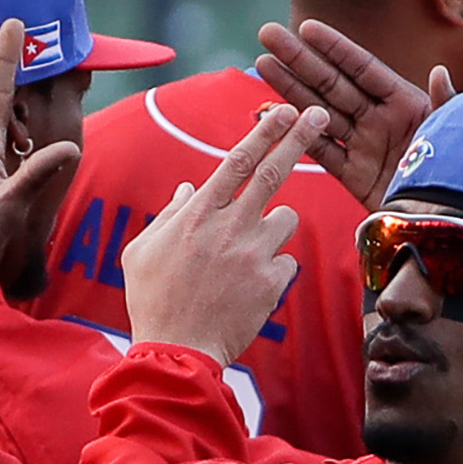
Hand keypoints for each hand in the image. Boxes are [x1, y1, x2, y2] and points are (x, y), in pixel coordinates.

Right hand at [117, 98, 326, 361]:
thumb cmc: (153, 300)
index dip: (264, 131)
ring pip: (285, 220)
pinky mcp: (272, 284)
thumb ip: (169, 216)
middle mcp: (231, 227)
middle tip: (319, 115)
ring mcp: (254, 255)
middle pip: (273, 172)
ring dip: (275, 225)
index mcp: (198, 214)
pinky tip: (249, 288)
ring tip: (249, 251)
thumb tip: (187, 189)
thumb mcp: (143, 252)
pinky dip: (272, 269)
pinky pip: (286, 262)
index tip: (284, 110)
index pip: (237, 160)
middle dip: (299, 138)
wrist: (178, 352)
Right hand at [252, 17, 442, 196]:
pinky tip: (272, 116)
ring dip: (290, 89)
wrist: (451, 222)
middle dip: (299, 59)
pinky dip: (297, 135)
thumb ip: (447, 104)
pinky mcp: (354, 175)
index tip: (306, 27)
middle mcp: (379, 119)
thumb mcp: (458, 135)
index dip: (335, 48)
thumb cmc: (461, 173)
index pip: (362, 68)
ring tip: (263, 64)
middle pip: (332, 83)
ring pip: (319, 111)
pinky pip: (321, 151)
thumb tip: (440, 73)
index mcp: (404, 102)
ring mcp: (364, 145)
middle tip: (267, 34)